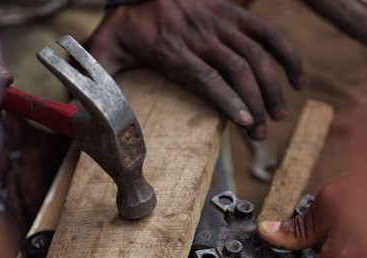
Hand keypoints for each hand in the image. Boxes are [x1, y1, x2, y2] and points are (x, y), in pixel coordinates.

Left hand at [86, 0, 304, 139]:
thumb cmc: (126, 22)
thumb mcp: (104, 48)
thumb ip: (90, 79)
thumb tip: (67, 113)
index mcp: (172, 48)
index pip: (206, 77)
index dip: (228, 101)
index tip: (245, 123)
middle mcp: (200, 35)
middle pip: (236, 70)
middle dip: (253, 103)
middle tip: (259, 134)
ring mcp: (220, 22)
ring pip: (255, 54)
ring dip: (271, 86)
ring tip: (277, 116)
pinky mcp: (233, 14)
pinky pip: (266, 32)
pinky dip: (286, 54)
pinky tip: (298, 79)